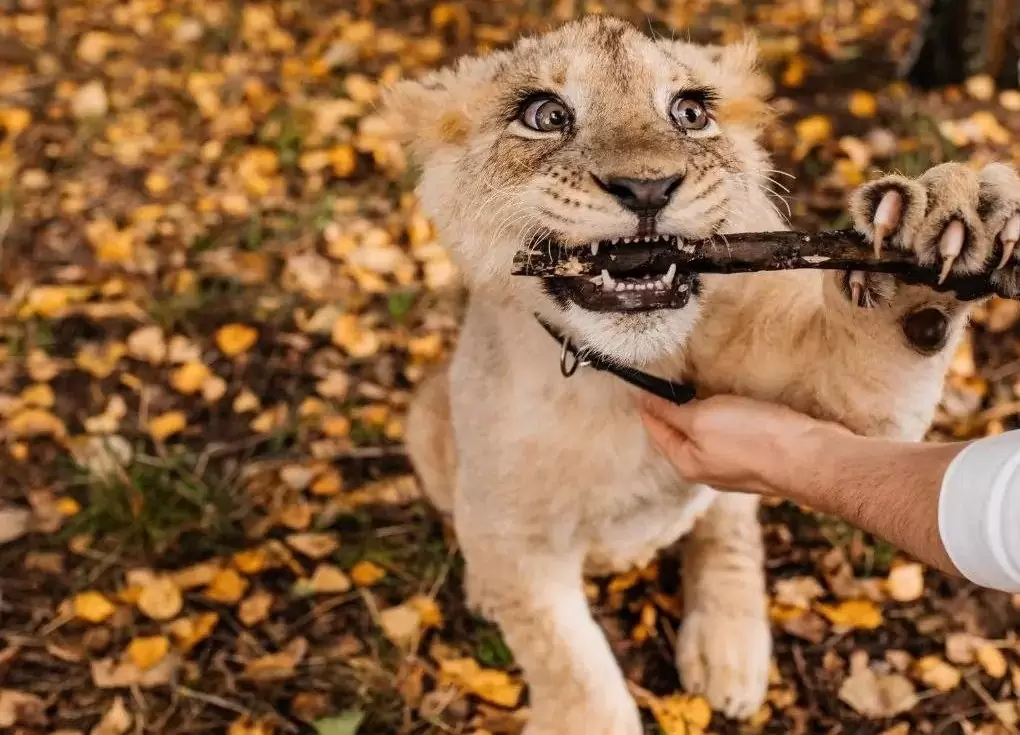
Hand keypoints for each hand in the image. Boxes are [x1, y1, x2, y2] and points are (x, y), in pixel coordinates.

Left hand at [638, 394, 846, 495]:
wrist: (809, 457)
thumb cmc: (752, 439)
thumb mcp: (702, 419)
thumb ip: (671, 412)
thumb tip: (645, 402)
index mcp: (685, 463)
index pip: (655, 430)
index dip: (647, 406)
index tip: (640, 384)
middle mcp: (705, 470)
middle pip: (678, 436)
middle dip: (669, 413)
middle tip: (663, 384)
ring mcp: (732, 467)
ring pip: (705, 437)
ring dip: (697, 416)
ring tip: (692, 391)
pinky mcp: (758, 457)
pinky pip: (730, 436)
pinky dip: (722, 421)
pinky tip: (727, 407)